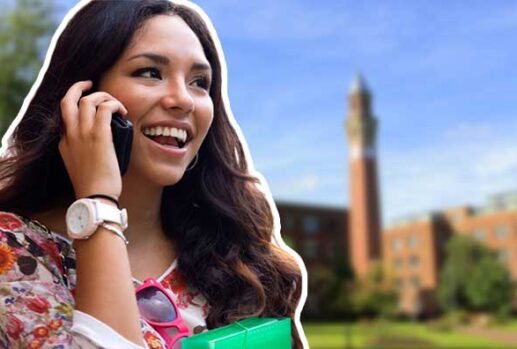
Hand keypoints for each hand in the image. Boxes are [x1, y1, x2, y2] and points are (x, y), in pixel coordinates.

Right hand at [58, 80, 127, 198]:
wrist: (95, 197)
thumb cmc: (95, 188)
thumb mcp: (82, 168)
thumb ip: (85, 154)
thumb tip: (102, 149)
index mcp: (64, 143)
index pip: (65, 115)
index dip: (77, 106)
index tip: (90, 104)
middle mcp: (70, 135)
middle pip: (67, 100)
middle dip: (78, 87)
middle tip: (92, 84)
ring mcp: (82, 134)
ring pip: (88, 100)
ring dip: (104, 96)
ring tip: (117, 105)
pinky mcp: (99, 136)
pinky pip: (104, 108)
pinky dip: (114, 104)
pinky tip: (123, 111)